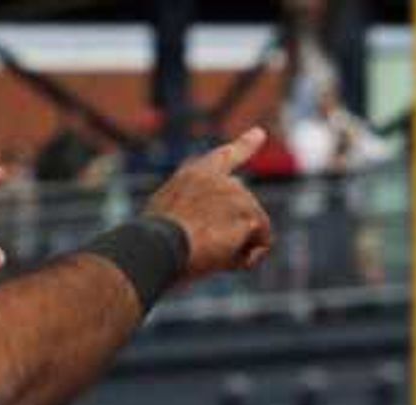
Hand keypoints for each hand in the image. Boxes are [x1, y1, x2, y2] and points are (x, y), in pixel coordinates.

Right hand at [144, 130, 275, 282]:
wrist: (157, 245)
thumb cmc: (154, 243)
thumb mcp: (168, 220)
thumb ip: (196, 214)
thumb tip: (235, 230)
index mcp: (194, 176)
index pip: (225, 157)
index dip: (245, 145)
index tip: (260, 134)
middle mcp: (219, 179)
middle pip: (246, 210)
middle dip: (236, 234)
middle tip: (203, 249)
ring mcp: (236, 193)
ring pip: (255, 228)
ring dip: (237, 249)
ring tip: (207, 252)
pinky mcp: (248, 213)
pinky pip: (261, 243)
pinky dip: (246, 259)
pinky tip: (222, 259)